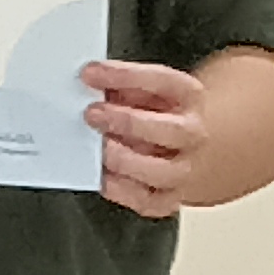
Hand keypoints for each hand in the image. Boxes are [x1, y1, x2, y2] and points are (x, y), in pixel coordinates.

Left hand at [83, 58, 207, 219]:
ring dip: (125, 160)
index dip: (126, 76)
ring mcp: (184, 168)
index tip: (89, 73)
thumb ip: (114, 84)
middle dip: (128, 122)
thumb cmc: (149, 110)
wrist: (177, 144)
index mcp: (187, 97)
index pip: (164, 81)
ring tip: (98, 149)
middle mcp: (191, 133)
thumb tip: (82, 84)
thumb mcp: (137, 87)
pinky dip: (122, 191)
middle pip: (173, 131)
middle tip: (91, 114)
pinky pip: (149, 201)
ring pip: (164, 171)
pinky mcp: (169, 197)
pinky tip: (102, 176)